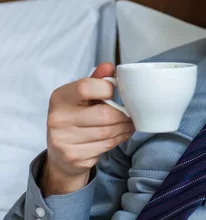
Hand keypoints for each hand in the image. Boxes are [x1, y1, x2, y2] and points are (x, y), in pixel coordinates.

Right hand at [42, 62, 134, 195]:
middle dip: (123, 115)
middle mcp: (58, 118)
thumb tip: (109, 66)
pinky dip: (119, 139)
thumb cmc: (76, 118)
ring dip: (124, 127)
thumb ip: (96, 80)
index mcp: (60, 97)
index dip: (107, 89)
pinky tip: (120, 134)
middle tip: (131, 114)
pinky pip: (106, 146)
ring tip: (129, 123)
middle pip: (104, 115)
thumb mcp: (82, 97)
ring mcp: (64, 140)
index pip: (86, 87)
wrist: (61, 154)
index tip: (115, 93)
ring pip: (108, 132)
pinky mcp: (74, 156)